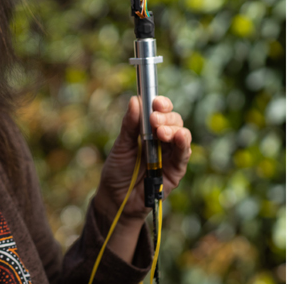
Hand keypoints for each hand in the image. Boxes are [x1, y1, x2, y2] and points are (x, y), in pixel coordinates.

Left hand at [93, 95, 191, 228]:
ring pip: (181, 134)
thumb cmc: (118, 171)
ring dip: (173, 129)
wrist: (117, 199)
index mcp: (148, 130)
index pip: (160, 112)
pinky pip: (184, 154)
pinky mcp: (176, 170)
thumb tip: (134, 100)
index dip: (160, 104)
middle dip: (165, 117)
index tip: (155, 101)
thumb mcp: (121, 146)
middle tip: (153, 120)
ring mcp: (170, 154)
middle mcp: (162, 140)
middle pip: (173, 120)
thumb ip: (130, 125)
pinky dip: (183, 144)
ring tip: (161, 132)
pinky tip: (179, 137)